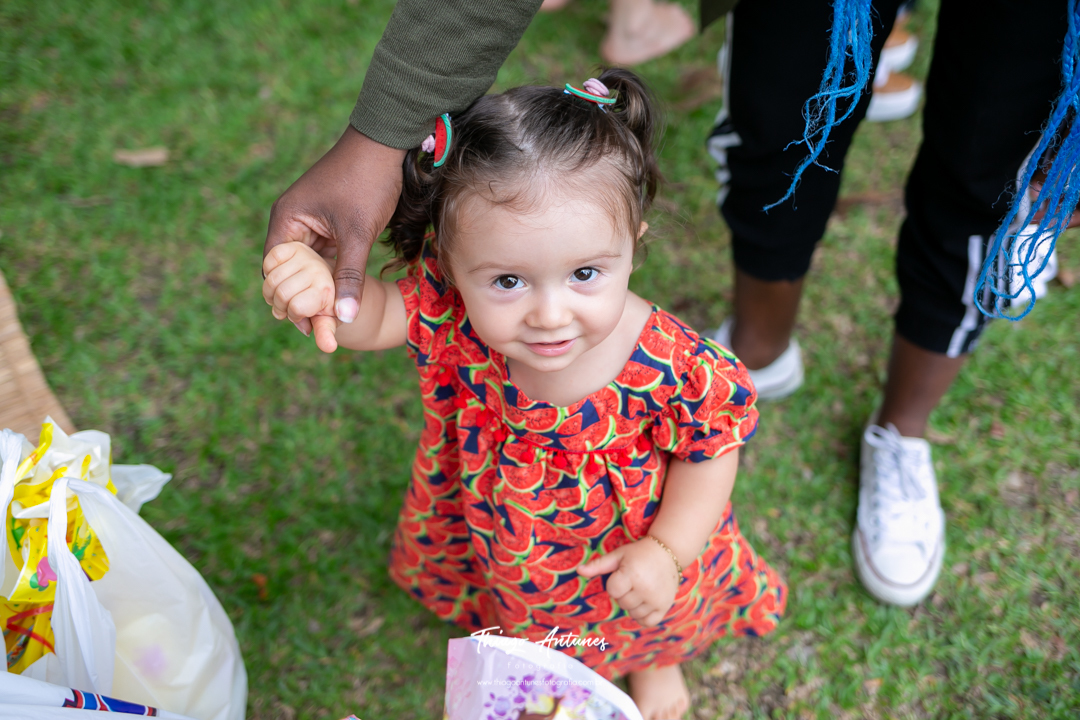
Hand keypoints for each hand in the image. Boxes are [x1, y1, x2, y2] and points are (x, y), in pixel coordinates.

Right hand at [264, 125, 405, 336]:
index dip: (287, 299)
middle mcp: (291, 221)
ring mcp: (310, 221)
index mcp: (286, 219)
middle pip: (289, 271)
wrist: (386, 142)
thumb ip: (349, 276)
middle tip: (317, 329)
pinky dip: (329, 274)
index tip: (305, 325)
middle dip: (302, 298)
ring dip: (317, 289)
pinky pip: (322, 255)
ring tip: (329, 319)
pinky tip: (339, 296)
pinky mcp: (328, 222)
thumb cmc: (367, 181)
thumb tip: (344, 318)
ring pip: (308, 265)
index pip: (275, 270)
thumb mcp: (358, 233)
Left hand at [577, 538, 679, 627]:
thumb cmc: (638, 554)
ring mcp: (656, 599)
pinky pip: (646, 622)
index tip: (623, 574)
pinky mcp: (664, 607)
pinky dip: (643, 616)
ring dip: (633, 604)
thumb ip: (598, 565)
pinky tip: (646, 602)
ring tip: (641, 589)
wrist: (667, 553)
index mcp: (632, 574)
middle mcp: (645, 589)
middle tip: (633, 581)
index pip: (612, 591)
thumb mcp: (618, 555)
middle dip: (624, 593)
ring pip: (633, 613)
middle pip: (622, 603)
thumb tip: (578, 570)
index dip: (614, 583)